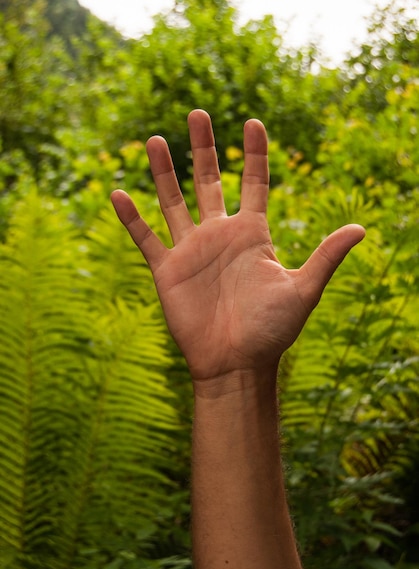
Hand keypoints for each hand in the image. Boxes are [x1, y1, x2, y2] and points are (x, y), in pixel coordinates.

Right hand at [111, 109, 364, 381]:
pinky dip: (131, 218)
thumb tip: (360, 228)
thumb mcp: (303, 290)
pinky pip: (146, 239)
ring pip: (172, 202)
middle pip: (208, 182)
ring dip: (163, 172)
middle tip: (198, 114)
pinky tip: (118, 193)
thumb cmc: (272, 331)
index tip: (254, 122)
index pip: (254, 183)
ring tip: (155, 139)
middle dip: (203, 148)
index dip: (255, 153)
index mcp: (252, 235)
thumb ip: (326, 256)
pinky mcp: (168, 270)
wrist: (236, 363)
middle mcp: (220, 236)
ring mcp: (191, 251)